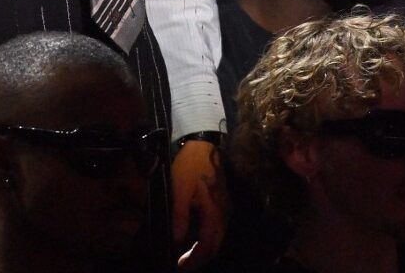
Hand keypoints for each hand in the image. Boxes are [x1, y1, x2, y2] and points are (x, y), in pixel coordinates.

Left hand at [170, 139, 228, 269]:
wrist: (204, 144)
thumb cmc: (189, 167)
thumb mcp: (179, 191)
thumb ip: (179, 217)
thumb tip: (178, 241)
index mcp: (214, 214)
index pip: (206, 246)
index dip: (193, 259)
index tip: (179, 266)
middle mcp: (224, 215)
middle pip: (215, 245)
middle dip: (199, 257)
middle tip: (183, 262)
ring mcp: (226, 208)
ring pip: (217, 236)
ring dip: (203, 247)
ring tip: (187, 252)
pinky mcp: (223, 202)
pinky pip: (217, 226)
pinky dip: (206, 235)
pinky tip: (194, 233)